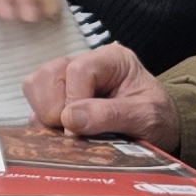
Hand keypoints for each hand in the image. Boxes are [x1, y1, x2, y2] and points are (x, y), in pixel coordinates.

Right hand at [25, 47, 180, 151]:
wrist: (161, 132)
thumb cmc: (158, 119)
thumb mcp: (146, 117)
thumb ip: (110, 115)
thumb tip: (69, 120)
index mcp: (111, 59)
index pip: (78, 70)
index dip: (74, 101)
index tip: (79, 130)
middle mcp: (85, 64)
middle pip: (48, 74)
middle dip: (56, 110)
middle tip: (77, 132)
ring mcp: (67, 81)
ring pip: (35, 86)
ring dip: (46, 116)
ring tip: (71, 133)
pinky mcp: (57, 99)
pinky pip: (34, 106)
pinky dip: (43, 125)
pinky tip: (65, 136)